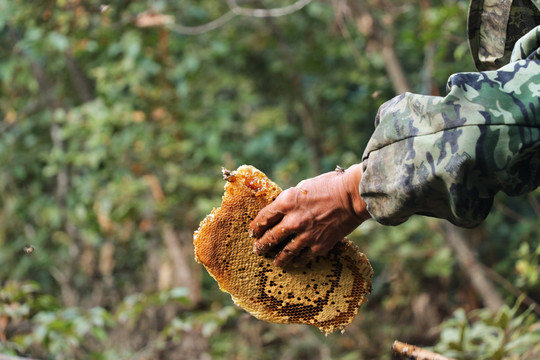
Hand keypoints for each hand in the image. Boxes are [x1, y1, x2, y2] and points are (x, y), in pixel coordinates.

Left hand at [250, 164, 370, 267]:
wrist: (353, 196)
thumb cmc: (330, 185)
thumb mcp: (303, 186)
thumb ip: (291, 200)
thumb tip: (283, 210)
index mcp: (286, 202)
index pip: (263, 217)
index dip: (256, 227)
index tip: (253, 232)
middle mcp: (292, 220)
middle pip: (270, 237)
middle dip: (262, 245)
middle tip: (258, 249)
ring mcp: (305, 235)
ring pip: (284, 252)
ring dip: (278, 258)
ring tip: (275, 262)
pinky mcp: (319, 245)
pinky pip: (303, 257)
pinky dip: (297, 261)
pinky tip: (295, 263)